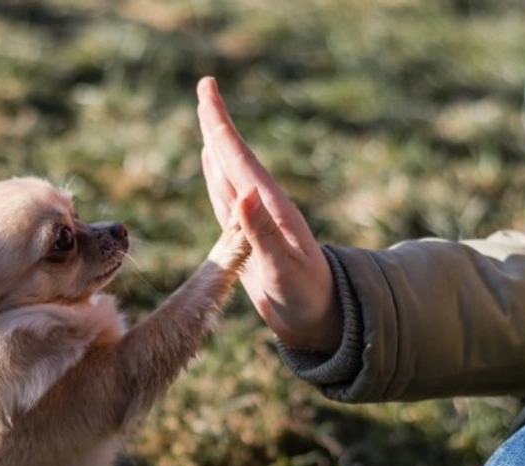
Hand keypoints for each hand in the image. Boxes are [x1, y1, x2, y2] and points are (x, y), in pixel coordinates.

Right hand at [196, 77, 341, 353]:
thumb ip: (262, 233)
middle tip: (205, 86)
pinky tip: (212, 165)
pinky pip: (225, 198)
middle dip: (217, 123)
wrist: (319, 320)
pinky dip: (215, 177)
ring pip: (227, 174)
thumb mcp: (284, 269)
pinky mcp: (246, 237)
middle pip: (233, 157)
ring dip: (215, 146)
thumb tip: (242, 194)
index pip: (239, 158)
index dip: (220, 125)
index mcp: (271, 208)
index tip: (207, 90)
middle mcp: (262, 207)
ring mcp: (254, 221)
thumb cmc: (307, 298)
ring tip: (206, 119)